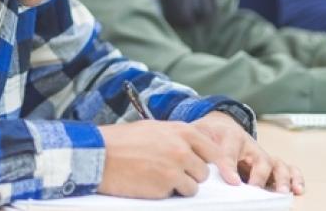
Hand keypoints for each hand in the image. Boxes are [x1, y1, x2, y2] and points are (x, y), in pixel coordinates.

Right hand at [98, 120, 224, 197]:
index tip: (227, 176)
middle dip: (191, 175)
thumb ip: (175, 138)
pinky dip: (167, 193)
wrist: (98, 154)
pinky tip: (150, 183)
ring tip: (158, 178)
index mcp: (180, 131)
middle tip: (171, 173)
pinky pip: (178, 195)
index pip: (212, 149)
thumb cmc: (120, 141)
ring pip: (194, 185)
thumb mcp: (152, 130)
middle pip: (204, 170)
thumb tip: (192, 151)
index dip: (219, 164)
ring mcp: (175, 168)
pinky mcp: (166, 185)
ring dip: (180, 186)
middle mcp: (182, 148)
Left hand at [193, 112, 303, 194]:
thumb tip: (195, 162)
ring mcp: (262, 156)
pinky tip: (297, 190)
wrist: (220, 126)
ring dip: (283, 178)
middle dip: (260, 175)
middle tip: (257, 189)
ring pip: (277, 165)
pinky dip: (295, 178)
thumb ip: (198, 148)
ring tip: (284, 191)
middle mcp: (251, 146)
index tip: (232, 181)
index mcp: (231, 136)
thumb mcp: (199, 136)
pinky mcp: (269, 166)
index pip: (230, 152)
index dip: (230, 165)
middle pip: (260, 158)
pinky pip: (287, 169)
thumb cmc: (210, 134)